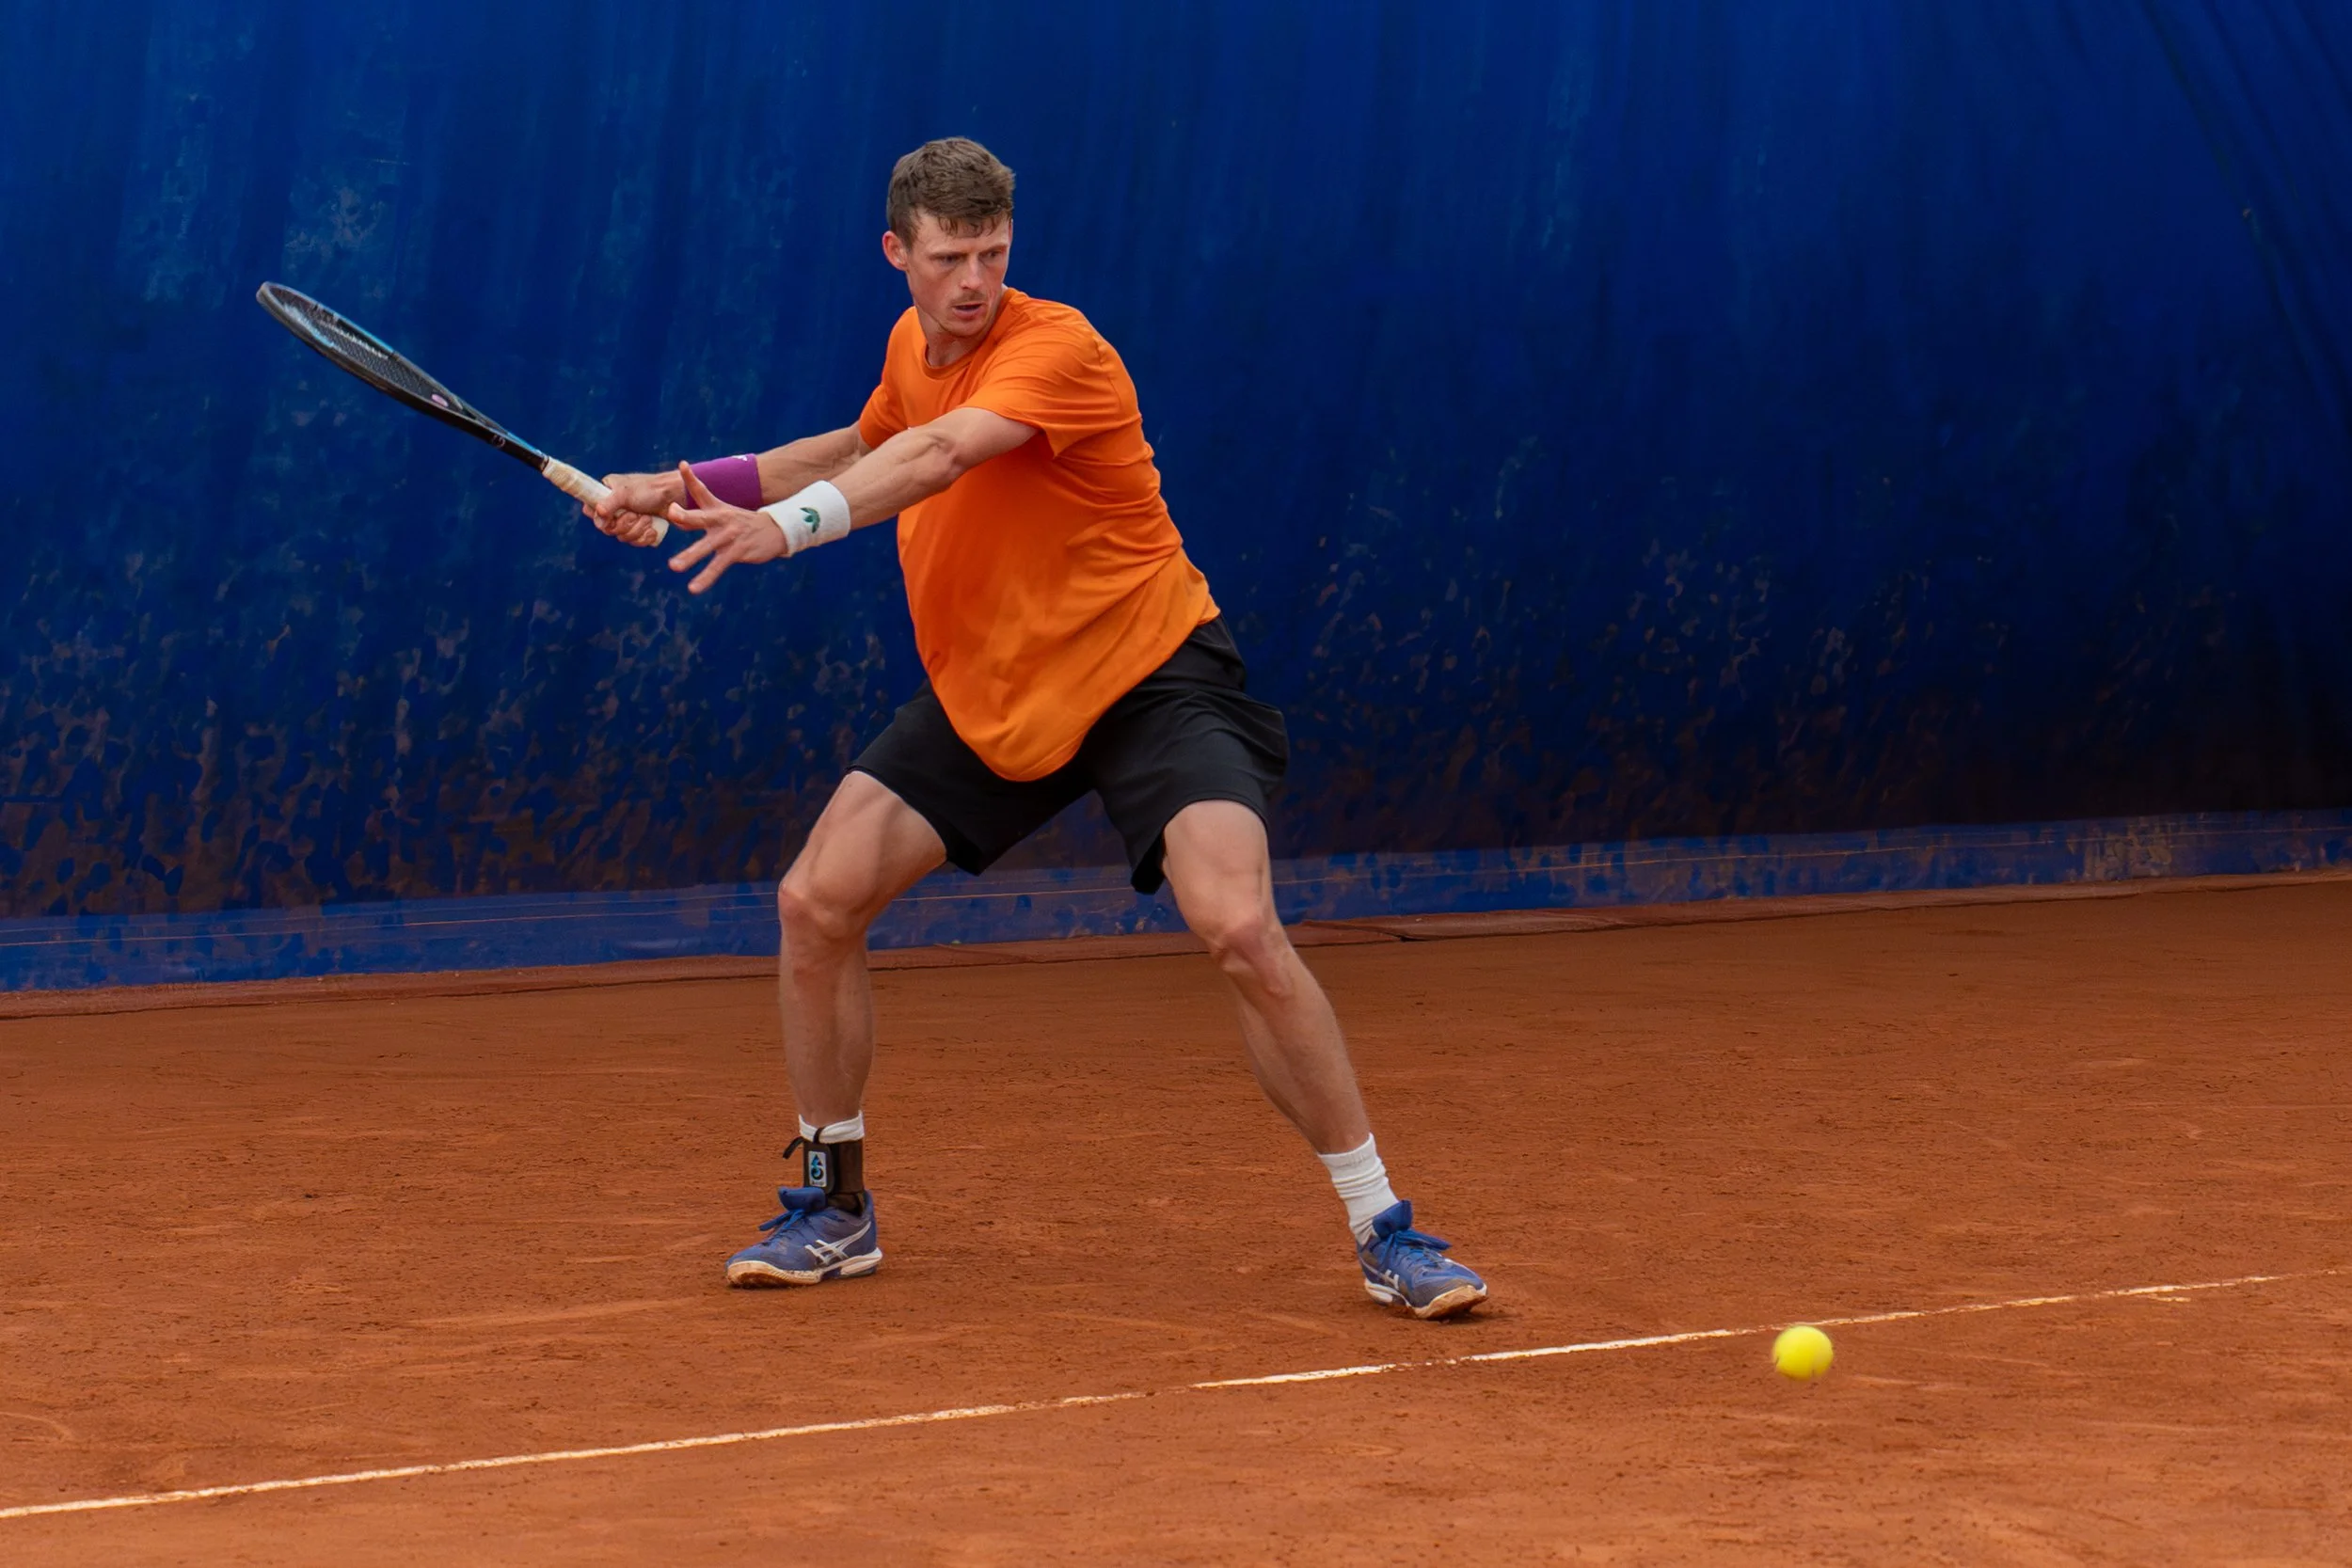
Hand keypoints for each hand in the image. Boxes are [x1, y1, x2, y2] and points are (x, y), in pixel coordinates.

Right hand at [587, 470, 680, 547]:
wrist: (675, 496)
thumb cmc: (649, 489)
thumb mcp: (626, 493)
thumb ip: (609, 503)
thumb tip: (598, 515)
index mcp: (605, 493)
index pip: (590, 510)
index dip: (600, 519)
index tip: (612, 517)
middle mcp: (613, 507)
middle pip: (607, 529)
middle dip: (624, 525)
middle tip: (636, 515)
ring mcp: (626, 518)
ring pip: (622, 537)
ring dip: (636, 531)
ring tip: (648, 518)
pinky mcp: (639, 528)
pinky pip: (635, 542)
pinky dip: (644, 538)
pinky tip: (652, 530)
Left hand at [665, 462, 787, 592]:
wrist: (776, 532)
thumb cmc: (743, 524)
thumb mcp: (724, 514)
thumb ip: (697, 515)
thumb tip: (674, 517)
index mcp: (717, 508)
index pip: (702, 491)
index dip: (691, 478)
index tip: (682, 465)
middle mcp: (721, 520)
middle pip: (699, 517)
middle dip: (685, 516)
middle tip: (672, 513)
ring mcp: (729, 537)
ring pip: (705, 547)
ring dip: (690, 556)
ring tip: (673, 566)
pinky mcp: (736, 552)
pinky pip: (717, 567)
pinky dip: (705, 578)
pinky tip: (694, 588)